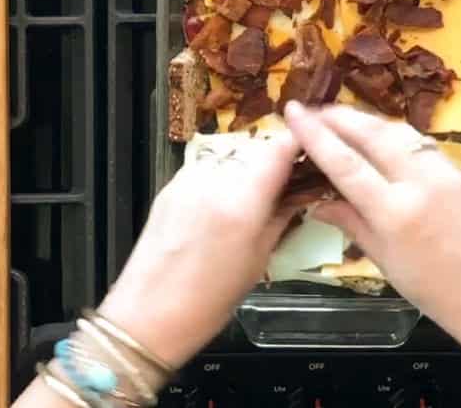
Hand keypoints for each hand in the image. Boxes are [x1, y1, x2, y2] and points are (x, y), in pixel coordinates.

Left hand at [98, 132, 300, 368]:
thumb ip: (281, 216)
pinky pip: (208, 169)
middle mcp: (213, 179)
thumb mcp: (258, 259)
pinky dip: (223, 179)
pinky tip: (224, 208)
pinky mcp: (170, 185)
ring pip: (231, 157)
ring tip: (254, 201)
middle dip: (274, 163)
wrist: (149, 313)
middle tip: (288, 186)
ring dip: (248, 170)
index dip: (298, 146)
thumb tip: (301, 192)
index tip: (311, 156)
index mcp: (241, 200)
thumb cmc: (209, 299)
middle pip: (256, 149)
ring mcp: (188, 179)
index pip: (279, 147)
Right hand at [283, 102, 460, 359]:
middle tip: (313, 110)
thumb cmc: (441, 296)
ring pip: (397, 131)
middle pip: (372, 133)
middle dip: (339, 116)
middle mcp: (419, 183)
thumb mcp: (388, 265)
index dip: (314, 134)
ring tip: (340, 119)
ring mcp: (443, 173)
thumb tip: (319, 200)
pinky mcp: (460, 172)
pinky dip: (393, 133)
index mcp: (395, 213)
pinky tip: (380, 138)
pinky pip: (419, 142)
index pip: (344, 162)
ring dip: (366, 120)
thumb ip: (353, 225)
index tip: (293, 113)